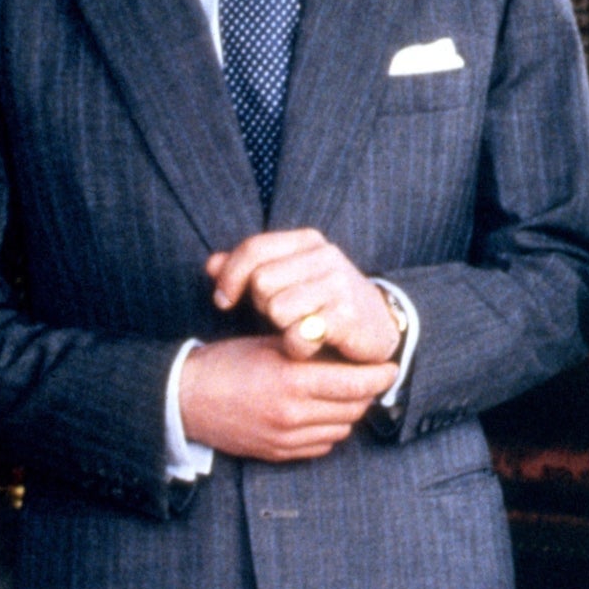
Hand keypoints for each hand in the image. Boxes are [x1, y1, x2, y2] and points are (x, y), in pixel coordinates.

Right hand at [179, 335, 397, 460]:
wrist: (184, 399)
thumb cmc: (227, 364)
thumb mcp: (270, 346)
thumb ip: (309, 352)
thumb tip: (348, 352)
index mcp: (293, 379)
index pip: (356, 383)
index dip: (380, 376)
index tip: (390, 368)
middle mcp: (293, 413)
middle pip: (354, 407)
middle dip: (367, 392)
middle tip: (370, 378)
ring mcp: (285, 437)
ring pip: (342, 428)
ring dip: (349, 411)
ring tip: (345, 394)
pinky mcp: (277, 453)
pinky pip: (321, 446)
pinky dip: (330, 430)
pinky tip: (322, 413)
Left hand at [208, 229, 401, 362]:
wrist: (377, 327)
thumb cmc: (322, 303)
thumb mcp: (285, 279)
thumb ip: (246, 269)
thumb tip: (210, 264)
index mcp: (308, 241)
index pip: (253, 249)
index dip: (230, 277)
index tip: (224, 301)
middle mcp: (326, 256)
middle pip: (261, 282)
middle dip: (261, 306)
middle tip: (281, 316)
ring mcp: (339, 284)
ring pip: (276, 308)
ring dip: (280, 328)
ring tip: (298, 329)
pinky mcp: (347, 315)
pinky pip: (297, 335)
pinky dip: (296, 348)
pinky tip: (310, 346)